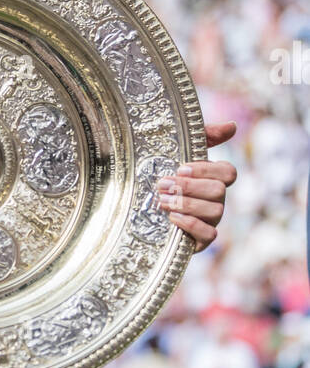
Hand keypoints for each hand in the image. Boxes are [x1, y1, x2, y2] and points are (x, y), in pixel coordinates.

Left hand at [155, 123, 237, 253]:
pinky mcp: (201, 240)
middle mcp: (216, 200)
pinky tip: (172, 218)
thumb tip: (232, 126)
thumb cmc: (161, 175)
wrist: (136, 208)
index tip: (181, 168)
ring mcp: (211, 220)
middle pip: (219, 191)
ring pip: (214, 211)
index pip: (228, 172)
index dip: (207, 170)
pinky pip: (210, 234)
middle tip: (163, 185)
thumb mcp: (177, 151)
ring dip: (187, 204)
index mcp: (213, 179)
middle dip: (190, 187)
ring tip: (162, 201)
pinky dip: (192, 225)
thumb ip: (204, 136)